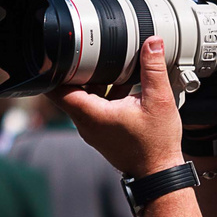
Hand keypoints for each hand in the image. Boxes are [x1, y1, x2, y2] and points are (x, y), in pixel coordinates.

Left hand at [49, 33, 185, 177]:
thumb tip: (152, 43)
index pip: (57, 90)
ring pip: (83, 99)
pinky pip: (95, 108)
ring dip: (95, 83)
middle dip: (81, 72)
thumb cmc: (156, 144)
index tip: (63, 55)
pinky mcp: (101, 133)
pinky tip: (125, 87)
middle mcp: (86, 124)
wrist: (159, 173)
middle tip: (95, 55)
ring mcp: (92, 129)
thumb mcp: (159, 100)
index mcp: (92, 114)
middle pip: (69, 91)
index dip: (57, 70)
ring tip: (115, 69)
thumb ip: (153, 69)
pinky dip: (104, 95)